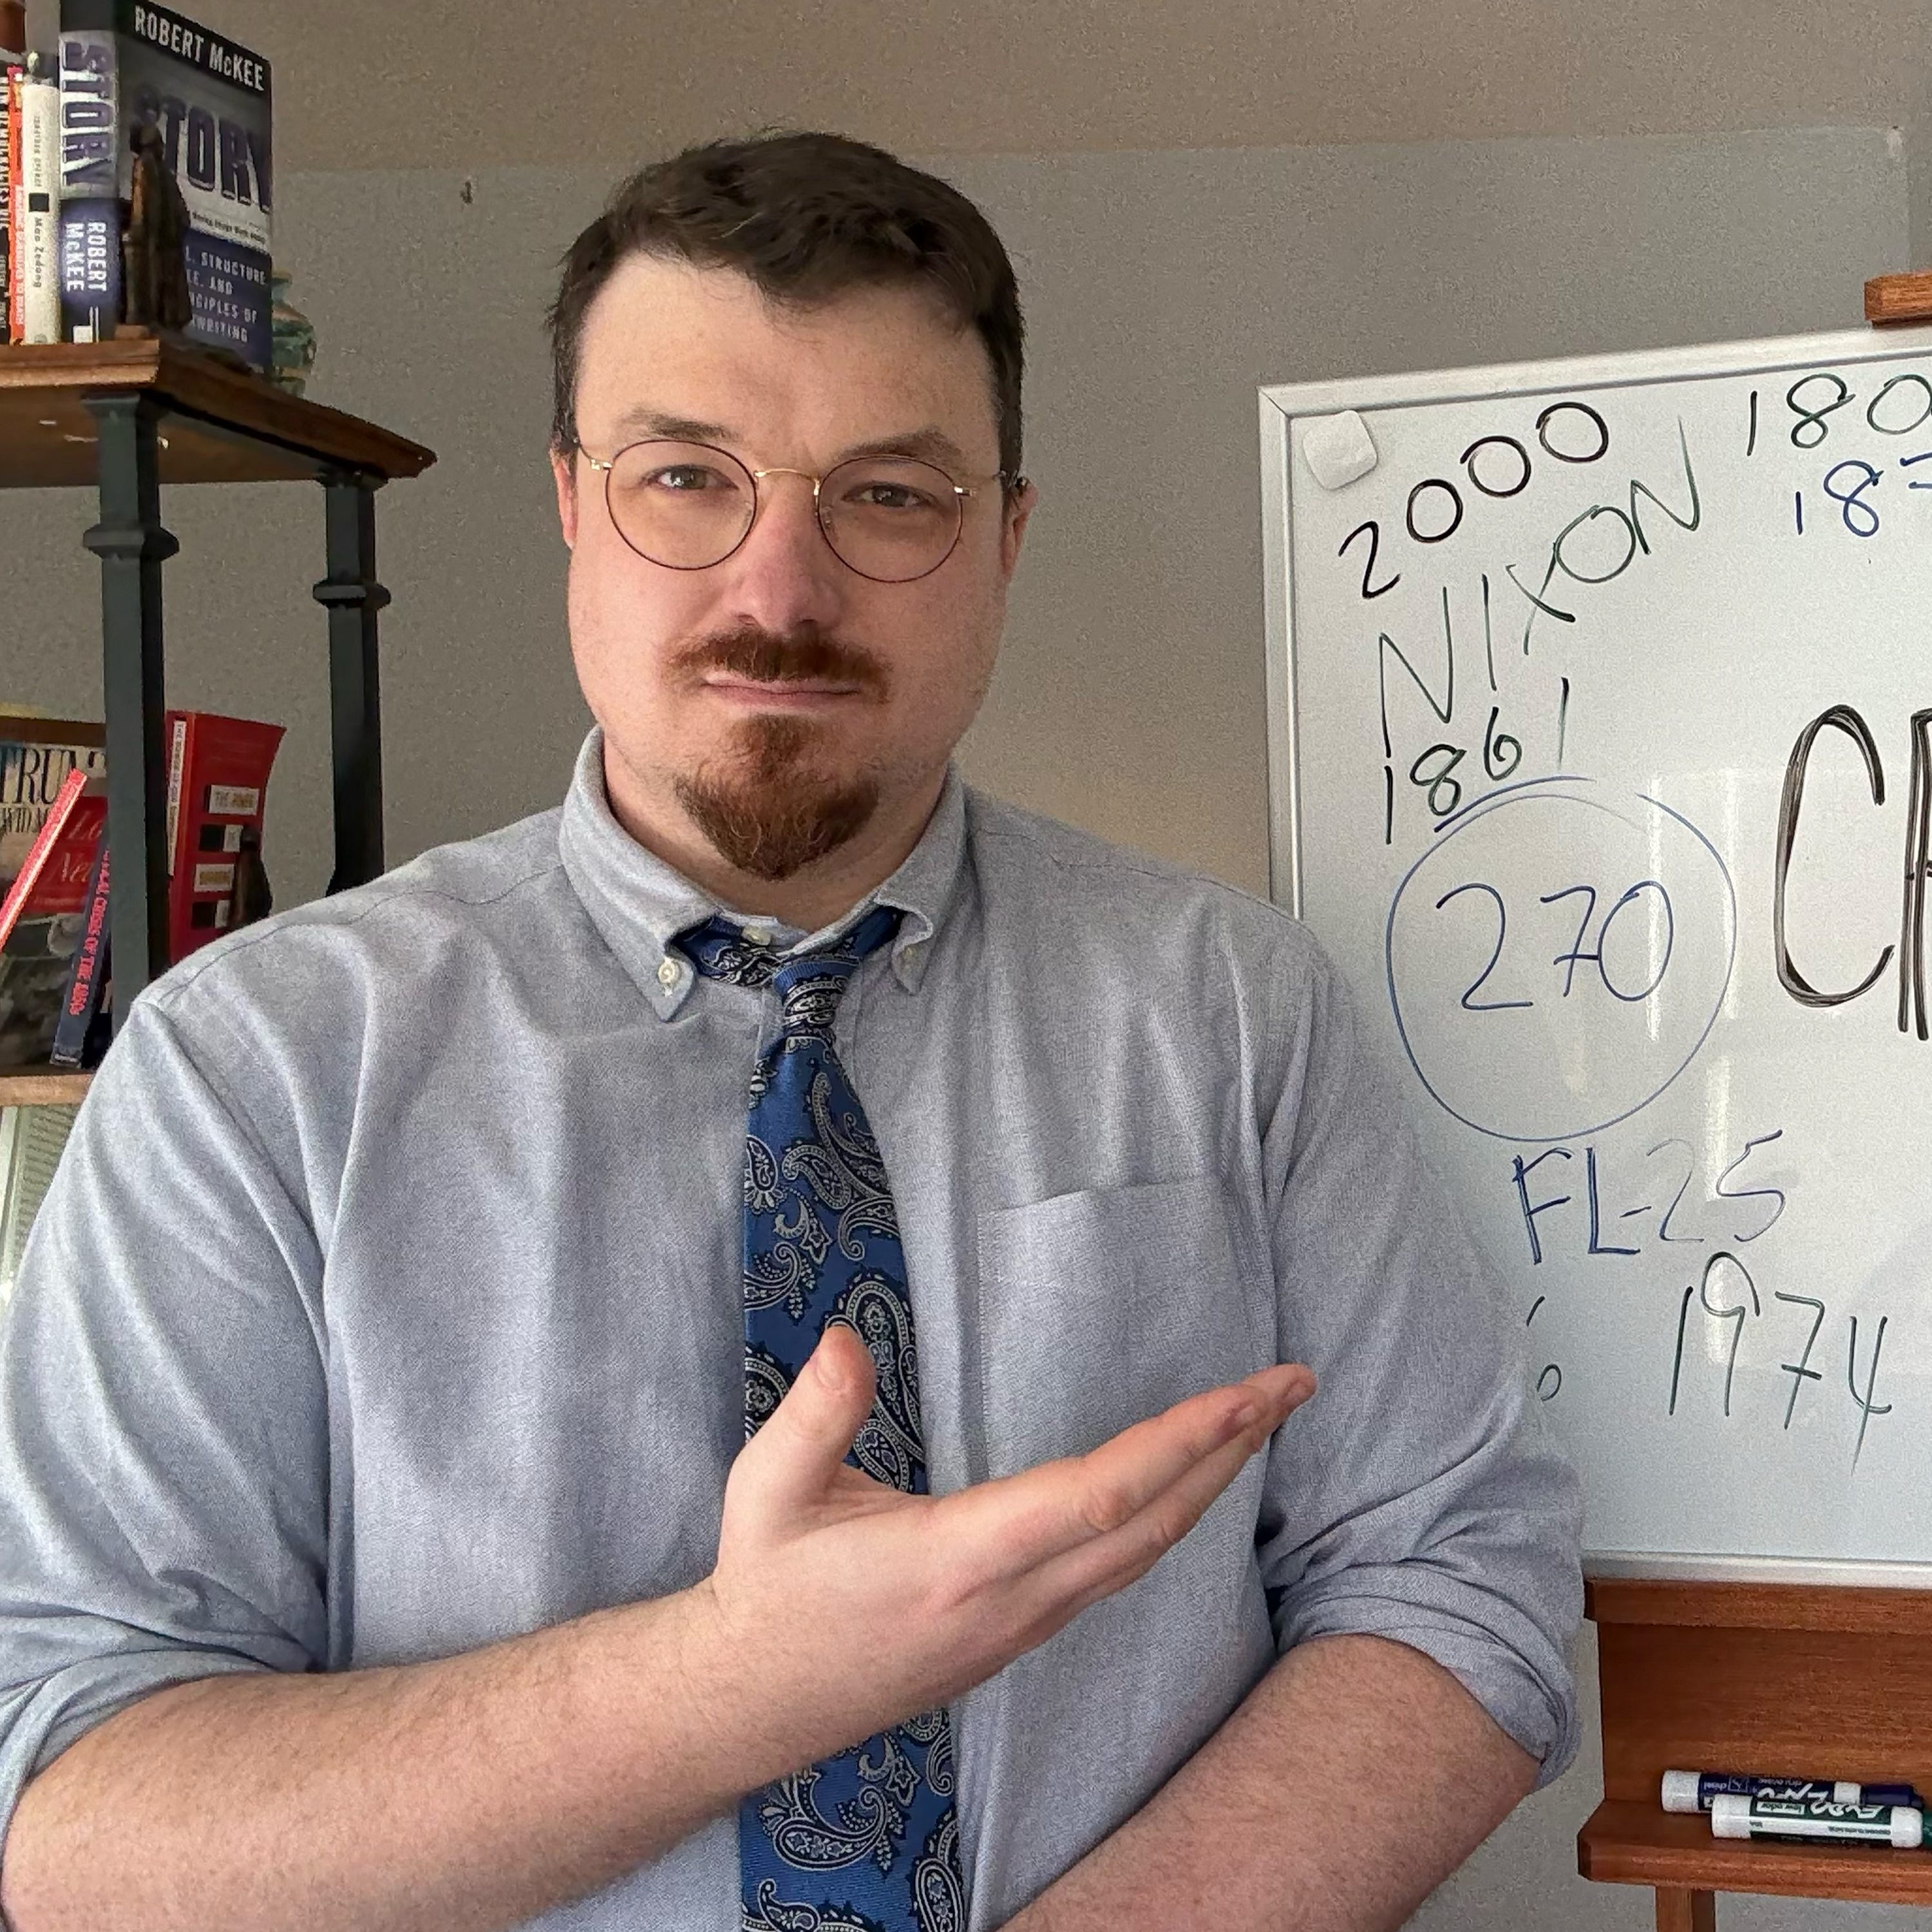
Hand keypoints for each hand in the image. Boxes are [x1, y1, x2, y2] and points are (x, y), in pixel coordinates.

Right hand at [694, 1324, 1314, 1783]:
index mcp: (958, 1558)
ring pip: (1142, 1555)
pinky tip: (1190, 1483)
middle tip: (1292, 1385)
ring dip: (1211, 1483)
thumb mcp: (768, 1490)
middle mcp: (1010, 1599)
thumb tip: (844, 1340)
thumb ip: (815, 1413)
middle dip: (1229, 1451)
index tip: (1244, 1396)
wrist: (755, 1701)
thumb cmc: (768, 1586)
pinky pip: (1119, 1571)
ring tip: (1258, 1420)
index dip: (1178, 1446)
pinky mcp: (1020, 1633)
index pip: (1096, 1496)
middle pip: (1149, 1525)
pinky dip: (1171, 1517)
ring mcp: (1022, 1625)